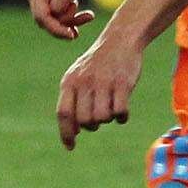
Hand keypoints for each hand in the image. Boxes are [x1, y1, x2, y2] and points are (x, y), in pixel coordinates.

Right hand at [23, 0, 98, 39]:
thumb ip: (62, 3)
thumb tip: (54, 17)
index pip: (42, 18)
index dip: (57, 30)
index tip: (73, 36)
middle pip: (45, 18)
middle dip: (66, 22)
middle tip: (88, 17)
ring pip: (50, 14)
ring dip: (68, 17)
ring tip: (88, 14)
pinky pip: (52, 6)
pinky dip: (65, 9)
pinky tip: (79, 6)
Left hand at [56, 31, 143, 150]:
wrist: (120, 40)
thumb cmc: (98, 65)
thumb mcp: (78, 78)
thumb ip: (72, 102)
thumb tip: (73, 133)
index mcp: (70, 81)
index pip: (64, 113)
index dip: (66, 133)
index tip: (70, 147)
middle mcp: (84, 82)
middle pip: (85, 120)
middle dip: (92, 125)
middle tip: (99, 116)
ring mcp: (104, 82)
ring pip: (102, 118)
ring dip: (108, 120)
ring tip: (111, 109)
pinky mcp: (122, 83)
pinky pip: (120, 112)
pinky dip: (122, 117)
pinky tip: (122, 111)